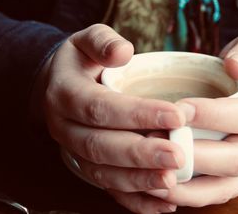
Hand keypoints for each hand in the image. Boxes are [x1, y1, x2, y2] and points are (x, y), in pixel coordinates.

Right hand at [37, 24, 186, 212]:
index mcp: (65, 94)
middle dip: (140, 153)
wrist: (59, 86)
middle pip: (100, 147)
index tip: (176, 116)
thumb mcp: (87, 41)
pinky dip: (134, 201)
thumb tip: (123, 52)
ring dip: (138, 181)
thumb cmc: (82, 62)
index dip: (137, 113)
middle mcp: (65, 129)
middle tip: (177, 155)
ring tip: (172, 181)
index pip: (100, 107)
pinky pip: (107, 189)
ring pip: (103, 174)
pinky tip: (162, 204)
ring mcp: (73, 153)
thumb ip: (103, 42)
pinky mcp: (86, 167)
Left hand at [144, 32, 237, 206]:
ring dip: (190, 185)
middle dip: (198, 155)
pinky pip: (217, 193)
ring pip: (227, 186)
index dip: (215, 115)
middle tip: (161, 145)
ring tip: (154, 176)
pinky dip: (190, 195)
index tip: (180, 109)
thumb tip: (235, 67)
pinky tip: (162, 188)